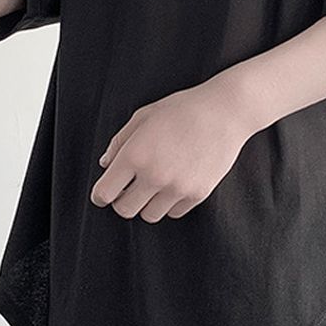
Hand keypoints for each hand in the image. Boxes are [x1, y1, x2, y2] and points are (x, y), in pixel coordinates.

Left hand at [90, 80, 255, 222]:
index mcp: (135, 155)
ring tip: (153, 186)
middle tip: (128, 189)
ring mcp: (177, 188)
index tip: (103, 193)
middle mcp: (154, 175)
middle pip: (125, 210)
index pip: (104, 193)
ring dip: (146, 204)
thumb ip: (119, 142)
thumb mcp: (143, 116)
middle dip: (122, 201)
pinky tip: (173, 184)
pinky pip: (174, 212)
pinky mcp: (197, 194)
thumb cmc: (182, 109)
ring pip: (149, 215)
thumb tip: (106, 165)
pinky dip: (169, 203)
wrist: (225, 112)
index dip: (100, 195)